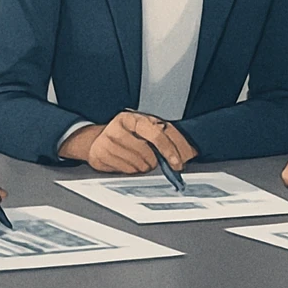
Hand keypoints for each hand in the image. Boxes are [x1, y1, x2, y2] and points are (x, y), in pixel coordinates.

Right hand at [58, 112, 181, 173]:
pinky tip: (130, 163)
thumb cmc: (128, 134)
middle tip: (158, 163)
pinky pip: (126, 170)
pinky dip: (133, 170)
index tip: (178, 163)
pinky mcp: (100, 155)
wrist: (98, 139)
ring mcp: (107, 140)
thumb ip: (166, 138)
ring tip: (141, 161)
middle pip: (147, 151)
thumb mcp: (146, 129)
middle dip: (157, 161)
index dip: (170, 149)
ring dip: (145, 167)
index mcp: (134, 117)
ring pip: (137, 163)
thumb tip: (188, 152)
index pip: (157, 132)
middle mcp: (119, 126)